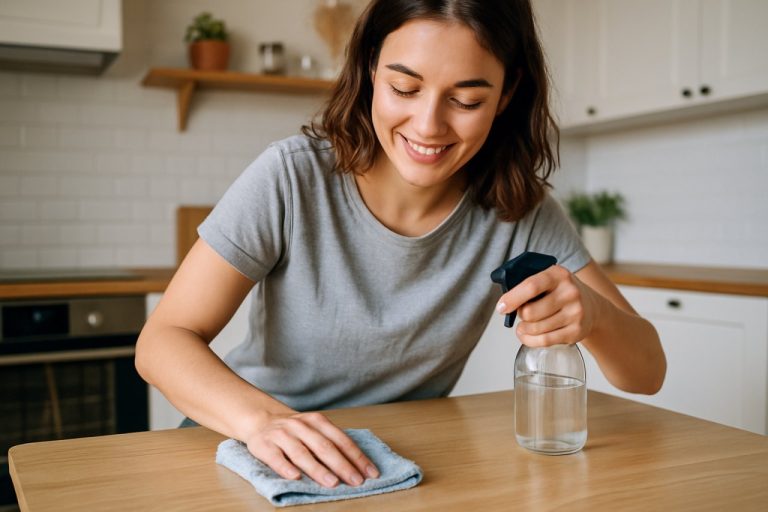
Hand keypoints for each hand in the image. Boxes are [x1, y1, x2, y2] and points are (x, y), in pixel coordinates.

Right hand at [244, 410, 379, 487]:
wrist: (260, 419)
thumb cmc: (294, 430)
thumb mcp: (314, 428)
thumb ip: (331, 442)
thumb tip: (357, 465)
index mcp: (317, 421)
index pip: (341, 440)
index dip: (356, 456)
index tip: (370, 472)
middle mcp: (300, 426)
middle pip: (324, 446)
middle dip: (342, 465)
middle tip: (356, 480)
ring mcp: (282, 435)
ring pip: (302, 453)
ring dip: (318, 469)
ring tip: (332, 482)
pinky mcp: (263, 446)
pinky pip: (276, 458)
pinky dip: (286, 468)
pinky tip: (296, 477)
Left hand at [495, 264, 598, 346]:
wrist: (593, 307)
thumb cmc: (561, 292)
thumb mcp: (550, 279)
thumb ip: (529, 285)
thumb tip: (505, 302)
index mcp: (558, 274)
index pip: (531, 286)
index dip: (512, 298)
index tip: (501, 307)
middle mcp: (570, 293)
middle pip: (530, 312)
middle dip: (520, 315)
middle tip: (521, 314)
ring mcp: (575, 313)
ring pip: (535, 328)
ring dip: (524, 329)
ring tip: (524, 326)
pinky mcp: (576, 331)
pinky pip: (545, 340)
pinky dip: (530, 340)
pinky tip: (527, 336)